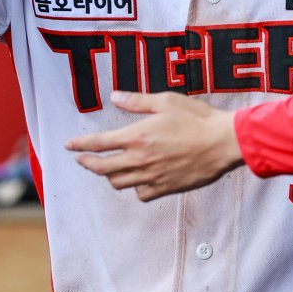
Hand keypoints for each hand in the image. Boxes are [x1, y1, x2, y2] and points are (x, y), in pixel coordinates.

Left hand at [66, 91, 244, 200]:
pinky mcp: (166, 188)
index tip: (69, 146)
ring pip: (119, 183)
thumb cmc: (197, 118)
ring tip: (110, 169)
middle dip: (88, 163)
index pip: (98, 144)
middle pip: (102, 168)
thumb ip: (137, 102)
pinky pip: (141, 194)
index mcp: (136, 137)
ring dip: (110, 175)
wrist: (223, 143)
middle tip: (82, 160)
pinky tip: (138, 180)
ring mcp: (152, 177)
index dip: (80, 145)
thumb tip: (115, 97)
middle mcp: (139, 160)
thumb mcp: (165, 101)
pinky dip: (135, 188)